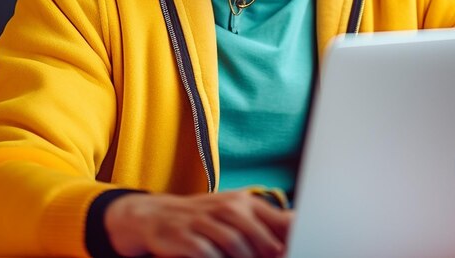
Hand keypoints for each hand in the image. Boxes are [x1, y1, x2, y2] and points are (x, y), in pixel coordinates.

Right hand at [103, 190, 292, 257]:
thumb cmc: (204, 219)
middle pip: (260, 235)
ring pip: (235, 244)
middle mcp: (227, 207)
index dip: (292, 241)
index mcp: (245, 202)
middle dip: (269, 255)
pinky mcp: (184, 235)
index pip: (279, 220)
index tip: (299, 250)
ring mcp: (204, 219)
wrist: (156, 214)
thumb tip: (294, 236)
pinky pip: (207, 253)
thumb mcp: (234, 215)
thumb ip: (264, 225)